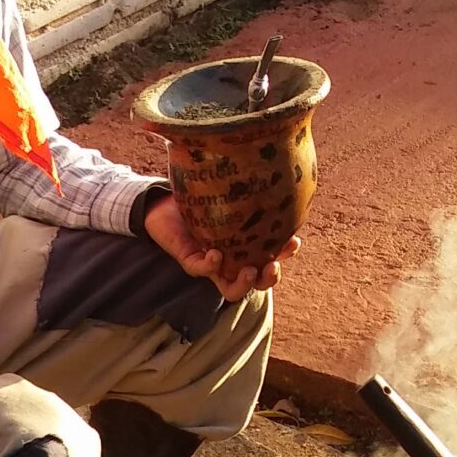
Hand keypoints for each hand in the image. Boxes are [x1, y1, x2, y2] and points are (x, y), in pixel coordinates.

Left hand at [145, 194, 296, 301]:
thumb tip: (277, 167)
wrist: (162, 200)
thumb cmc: (198, 195)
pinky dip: (211, 265)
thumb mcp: (228, 192)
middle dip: (269, 279)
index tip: (294, 240)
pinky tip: (216, 253)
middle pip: (256, 282)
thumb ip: (248, 189)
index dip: (284, 255)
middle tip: (273, 266)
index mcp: (243, 246)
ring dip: (245, 284)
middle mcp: (230, 260)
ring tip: (250, 270)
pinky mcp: (189, 260)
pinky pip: (201, 270)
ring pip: (231, 289)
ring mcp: (210, 263)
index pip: (270, 257)